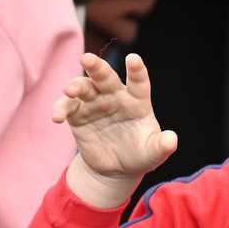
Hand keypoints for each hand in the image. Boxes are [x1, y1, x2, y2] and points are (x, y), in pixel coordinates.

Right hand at [52, 52, 177, 209]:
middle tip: (86, 59)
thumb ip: (162, 146)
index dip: (136, 70)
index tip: (133, 59)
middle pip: (105, 76)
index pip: (138, 81)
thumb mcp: (152, 154)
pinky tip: (57, 117)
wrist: (115, 169)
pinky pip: (67, 107)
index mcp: (137, 100)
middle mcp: (115, 96)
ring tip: (70, 90)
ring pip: (84, 87)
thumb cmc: (139, 154)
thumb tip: (171, 140)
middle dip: (96, 67)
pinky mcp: (78, 115)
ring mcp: (95, 103)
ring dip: (75, 85)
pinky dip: (61, 108)